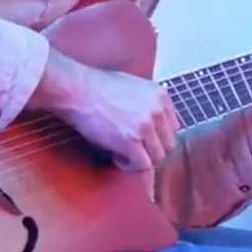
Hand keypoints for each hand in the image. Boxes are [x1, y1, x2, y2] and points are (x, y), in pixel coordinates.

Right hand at [58, 65, 178, 172]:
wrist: (78, 90)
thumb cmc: (98, 88)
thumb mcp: (135, 87)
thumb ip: (149, 103)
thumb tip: (153, 124)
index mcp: (161, 96)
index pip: (173, 127)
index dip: (156, 136)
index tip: (142, 139)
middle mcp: (158, 110)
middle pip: (168, 144)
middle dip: (150, 149)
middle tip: (131, 148)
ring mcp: (146, 126)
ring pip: (157, 157)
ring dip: (140, 158)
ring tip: (121, 152)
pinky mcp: (131, 140)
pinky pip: (142, 165)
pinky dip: (129, 165)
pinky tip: (116, 156)